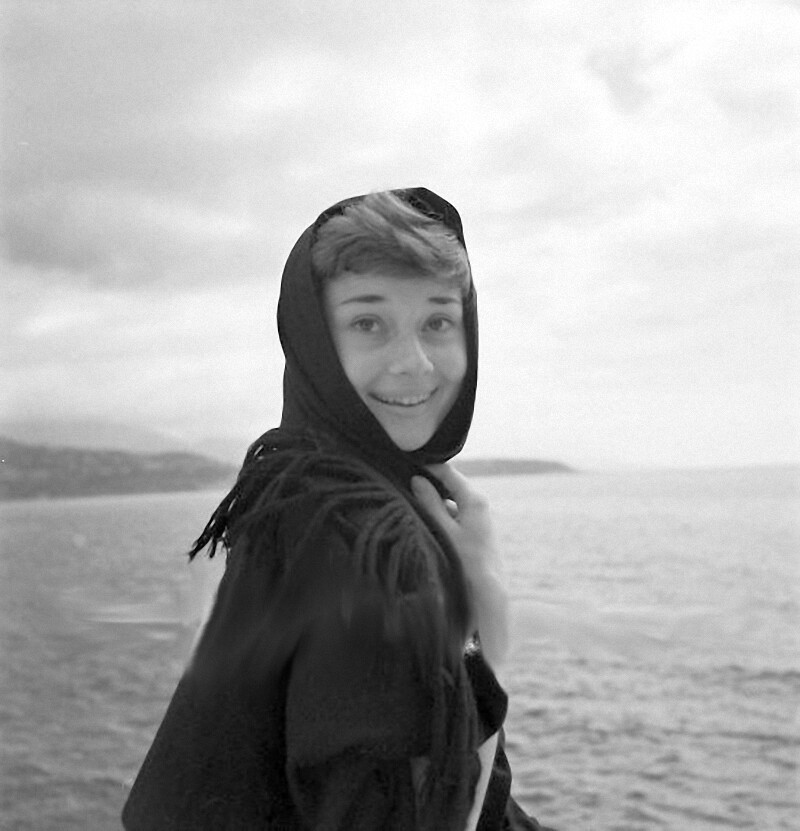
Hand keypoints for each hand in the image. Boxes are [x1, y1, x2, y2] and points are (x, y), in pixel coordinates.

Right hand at [411, 464, 507, 667]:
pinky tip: (421, 521)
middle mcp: (479, 503)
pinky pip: (452, 513)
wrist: (488, 593)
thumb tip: (417, 479)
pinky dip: (438, 514)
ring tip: (407, 502)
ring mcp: (477, 516)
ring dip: (430, 501)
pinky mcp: (473, 530)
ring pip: (448, 500)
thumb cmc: (466, 562)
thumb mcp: (443, 530)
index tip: (404, 464)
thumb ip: (430, 503)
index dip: (426, 467)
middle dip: (426, 484)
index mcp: (475, 499)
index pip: (447, 471)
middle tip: (401, 483)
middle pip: (448, 485)